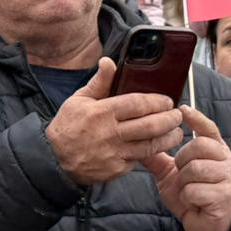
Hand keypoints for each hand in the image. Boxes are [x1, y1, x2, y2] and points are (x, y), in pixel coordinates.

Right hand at [44, 58, 185, 185]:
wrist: (53, 159)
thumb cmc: (66, 127)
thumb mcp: (78, 100)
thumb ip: (99, 82)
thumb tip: (109, 61)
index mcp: (101, 112)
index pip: (138, 104)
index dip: (157, 101)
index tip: (167, 101)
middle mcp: (110, 133)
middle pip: (151, 125)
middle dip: (170, 119)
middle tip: (177, 115)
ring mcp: (114, 153)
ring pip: (151, 145)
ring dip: (169, 138)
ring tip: (176, 132)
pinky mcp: (116, 169)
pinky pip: (139, 160)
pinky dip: (150, 153)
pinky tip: (157, 146)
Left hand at [146, 106, 230, 230]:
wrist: (206, 224)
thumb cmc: (191, 195)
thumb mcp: (170, 175)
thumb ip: (157, 159)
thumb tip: (136, 143)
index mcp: (215, 151)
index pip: (209, 128)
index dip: (197, 118)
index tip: (182, 110)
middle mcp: (225, 160)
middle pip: (199, 145)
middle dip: (183, 159)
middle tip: (182, 173)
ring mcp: (228, 178)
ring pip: (196, 168)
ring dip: (184, 181)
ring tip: (188, 188)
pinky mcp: (224, 196)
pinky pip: (195, 190)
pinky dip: (187, 197)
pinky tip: (193, 201)